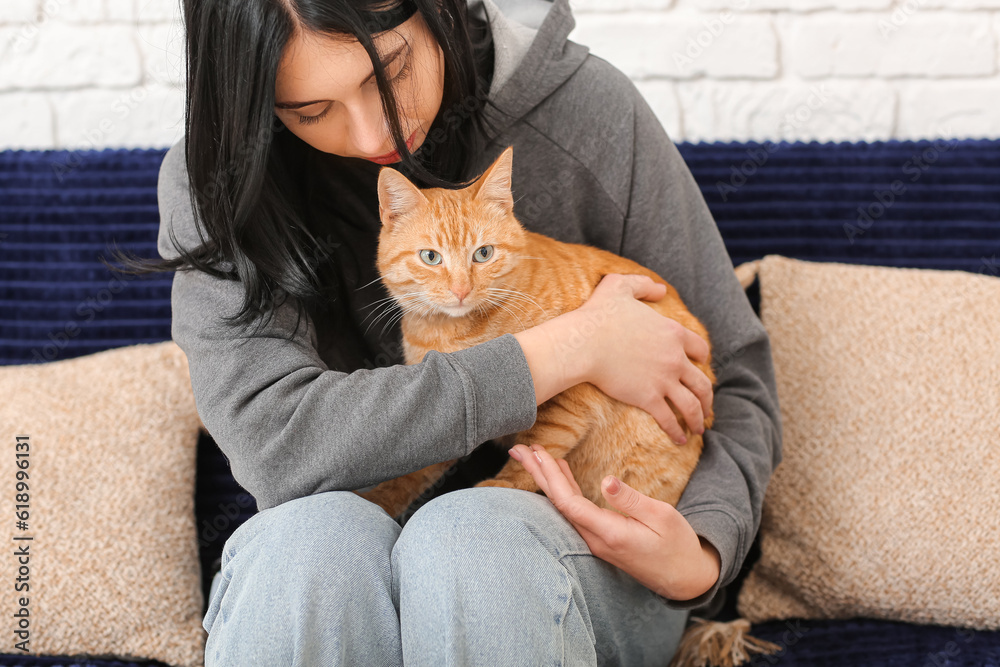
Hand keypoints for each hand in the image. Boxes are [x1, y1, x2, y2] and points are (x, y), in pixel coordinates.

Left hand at [508, 443, 720, 601]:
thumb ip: (631, 500)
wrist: (686, 578)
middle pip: (558, 504)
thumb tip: (606, 480)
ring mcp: (596, 541)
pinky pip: (575, 511)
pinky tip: (558, 474)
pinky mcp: (601, 539)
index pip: (569, 503)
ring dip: (547, 480)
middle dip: (538, 475)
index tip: (538, 453)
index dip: (550, 477)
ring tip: (532, 456)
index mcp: (609, 533)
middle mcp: (595, 539)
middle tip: (518, 450)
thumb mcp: (662, 517)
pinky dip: (564, 489)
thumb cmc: (677, 545)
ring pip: (564, 507)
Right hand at [573, 273, 712, 444]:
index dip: (701, 358)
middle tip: (707, 407)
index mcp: (673, 333)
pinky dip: (677, 431)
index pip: (700, 348)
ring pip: (692, 404)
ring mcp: (664, 380)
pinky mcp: (649, 399)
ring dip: (698, 418)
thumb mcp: (620, 286)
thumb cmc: (598, 315)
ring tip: (699, 428)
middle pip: (702, 382)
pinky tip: (680, 440)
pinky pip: (669, 419)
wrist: (583, 343)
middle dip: (707, 397)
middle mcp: (675, 358)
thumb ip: (643, 285)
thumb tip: (660, 290)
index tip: (699, 366)